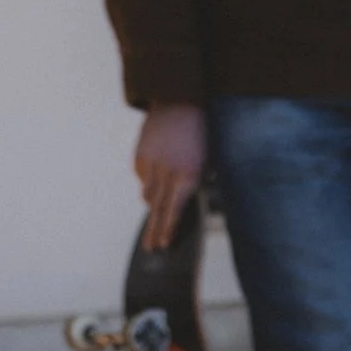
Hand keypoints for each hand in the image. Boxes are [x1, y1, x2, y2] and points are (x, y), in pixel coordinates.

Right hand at [134, 104, 206, 251]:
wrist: (179, 100)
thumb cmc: (202, 133)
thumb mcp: (209, 160)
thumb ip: (198, 183)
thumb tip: (184, 203)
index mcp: (189, 176)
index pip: (175, 210)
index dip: (167, 230)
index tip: (163, 245)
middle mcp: (167, 172)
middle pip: (157, 209)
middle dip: (154, 231)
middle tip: (150, 249)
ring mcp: (151, 163)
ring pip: (148, 194)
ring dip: (153, 206)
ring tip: (155, 220)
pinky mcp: (140, 155)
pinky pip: (143, 177)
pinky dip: (149, 182)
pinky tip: (157, 177)